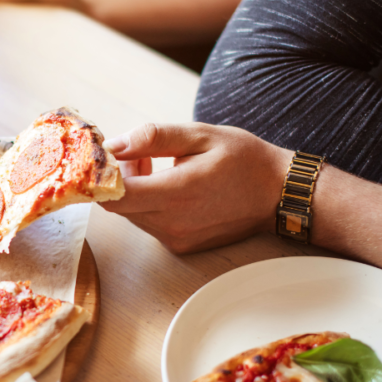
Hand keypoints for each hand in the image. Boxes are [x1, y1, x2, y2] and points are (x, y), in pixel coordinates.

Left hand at [101, 123, 292, 252]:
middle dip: (120, 178)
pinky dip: (149, 205)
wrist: (279, 194)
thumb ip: (153, 138)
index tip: (106, 158)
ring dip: (135, 191)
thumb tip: (114, 145)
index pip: (114, 196)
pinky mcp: (180, 246)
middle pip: (118, 205)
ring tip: (160, 167)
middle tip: (141, 154)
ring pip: (132, 214)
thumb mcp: (199, 135)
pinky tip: (171, 187)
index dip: (102, 176)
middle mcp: (172, 223)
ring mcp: (176, 238)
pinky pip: (149, 224)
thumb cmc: (243, 160)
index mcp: (176, 193)